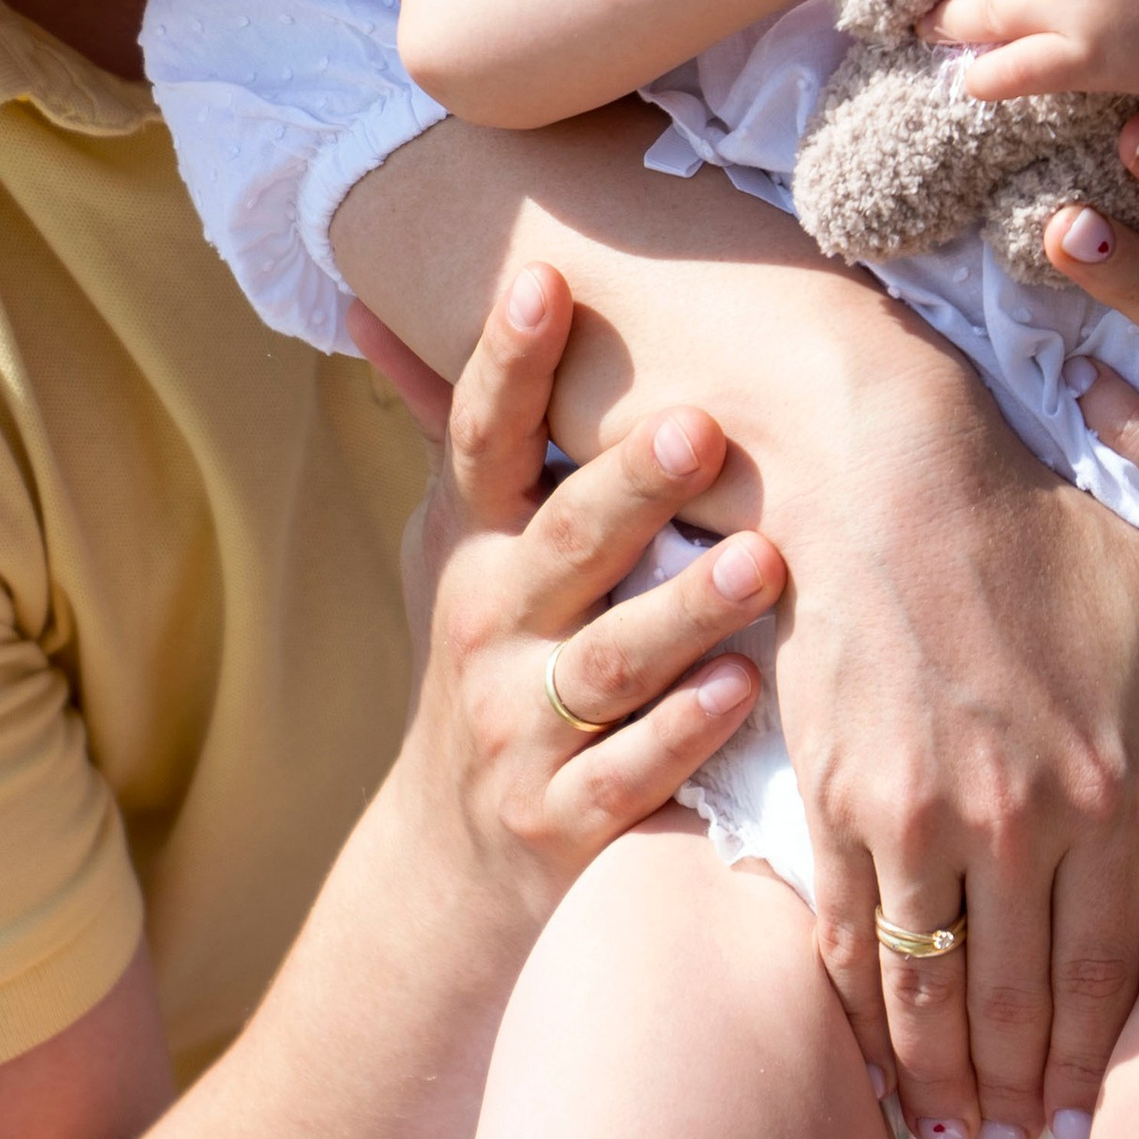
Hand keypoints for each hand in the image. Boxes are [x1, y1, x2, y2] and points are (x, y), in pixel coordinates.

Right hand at [353, 265, 787, 933]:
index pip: (480, 440)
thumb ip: (456, 431)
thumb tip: (378, 300)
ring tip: (760, 561)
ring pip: (608, 666)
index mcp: (472, 546)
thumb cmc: (484, 658)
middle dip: (630, 488)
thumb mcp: (453, 545)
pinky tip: (742, 691)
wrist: (448, 857)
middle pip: (563, 547)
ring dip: (683, 613)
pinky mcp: (559, 820)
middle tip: (702, 428)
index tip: (544, 281)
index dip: (506, 361)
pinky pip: (626, 776)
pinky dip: (681, 737)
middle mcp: (487, 626)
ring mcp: (519, 728)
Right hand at [766, 392, 1138, 1138]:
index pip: (1102, 973)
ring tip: (953, 1126)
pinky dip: (862, 1018)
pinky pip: (847, 941)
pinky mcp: (832, 800)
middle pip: (1014, 1006)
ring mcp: (909, 817)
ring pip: (928, 994)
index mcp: (1101, 788)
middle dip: (1018, 1092)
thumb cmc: (1044, 537)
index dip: (1094, 1060)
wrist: (891, 476)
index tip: (1085, 1113)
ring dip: (940, 1079)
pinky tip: (878, 1058)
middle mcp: (1007, 822)